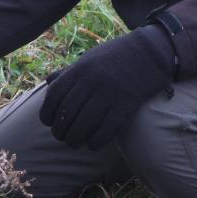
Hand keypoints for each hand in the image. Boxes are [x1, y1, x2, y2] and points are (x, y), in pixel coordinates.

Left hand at [39, 25, 175, 148]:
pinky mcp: (126, 106)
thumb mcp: (88, 58)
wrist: (149, 53)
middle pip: (67, 113)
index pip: (54, 95)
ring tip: (74, 143)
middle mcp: (91, 82)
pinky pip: (106, 130)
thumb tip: (49, 83)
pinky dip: (95, 141)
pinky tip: (92, 144)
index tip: (48, 122)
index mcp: (79, 69)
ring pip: (83, 125)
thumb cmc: (115, 57)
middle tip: (61, 137)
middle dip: (60, 131)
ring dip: (75, 139)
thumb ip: (68, 72)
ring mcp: (109, 94)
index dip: (47, 112)